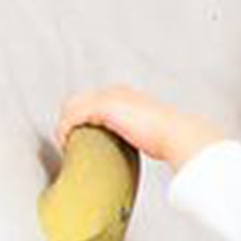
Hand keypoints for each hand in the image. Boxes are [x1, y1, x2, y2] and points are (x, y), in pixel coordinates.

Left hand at [57, 85, 223, 170]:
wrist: (174, 133)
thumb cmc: (168, 137)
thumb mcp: (149, 133)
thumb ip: (138, 135)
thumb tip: (143, 149)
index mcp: (127, 95)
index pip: (96, 102)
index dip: (84, 118)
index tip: (81, 139)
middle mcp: (115, 92)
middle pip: (79, 101)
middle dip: (71, 120)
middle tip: (69, 142)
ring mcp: (108, 97)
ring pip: (72, 106)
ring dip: (65, 125)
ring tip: (66, 145)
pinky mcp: (102, 107)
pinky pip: (72, 117)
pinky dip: (65, 130)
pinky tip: (66, 144)